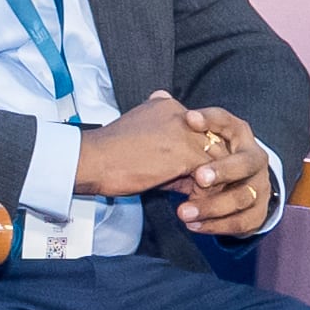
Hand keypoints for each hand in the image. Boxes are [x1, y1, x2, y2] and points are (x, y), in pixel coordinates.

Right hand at [76, 91, 235, 199]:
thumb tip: (184, 165)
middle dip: (214, 168)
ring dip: (214, 182)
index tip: (195, 174)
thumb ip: (163, 141)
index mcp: (168, 105)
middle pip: (213, 141)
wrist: (93, 160)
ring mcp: (185, 132)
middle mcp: (180, 113)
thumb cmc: (109, 154)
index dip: (201, 152)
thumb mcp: (139, 138)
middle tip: (208, 191)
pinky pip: (209, 175)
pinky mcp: (185, 154)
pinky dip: (206, 192)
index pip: (200, 128)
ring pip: (216, 158)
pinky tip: (196, 204)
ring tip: (204, 201)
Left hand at [174, 107, 274, 238]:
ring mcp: (259, 187)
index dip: (211, 120)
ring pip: (242, 196)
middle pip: (245, 162)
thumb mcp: (197, 141)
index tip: (189, 118)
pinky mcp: (258, 213)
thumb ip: (180, 125)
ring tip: (182, 212)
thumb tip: (157, 97)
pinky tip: (194, 226)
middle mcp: (255, 159)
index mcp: (239, 135)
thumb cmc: (208, 158)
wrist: (237, 187)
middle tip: (198, 177)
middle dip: (222, 169)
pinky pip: (241, 222)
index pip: (228, 121)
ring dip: (213, 206)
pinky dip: (217, 226)